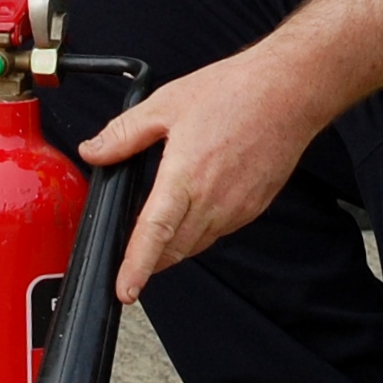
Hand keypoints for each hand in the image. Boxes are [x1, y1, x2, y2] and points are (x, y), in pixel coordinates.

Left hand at [81, 49, 335, 300]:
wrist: (289, 92)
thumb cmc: (235, 92)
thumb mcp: (167, 104)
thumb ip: (125, 134)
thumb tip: (94, 151)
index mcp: (186, 177)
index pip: (155, 234)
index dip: (137, 266)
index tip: (125, 290)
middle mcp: (214, 201)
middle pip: (174, 249)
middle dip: (150, 260)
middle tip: (130, 258)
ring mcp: (237, 209)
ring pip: (196, 244)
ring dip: (174, 247)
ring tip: (158, 233)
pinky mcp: (254, 208)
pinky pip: (219, 232)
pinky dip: (199, 232)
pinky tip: (193, 210)